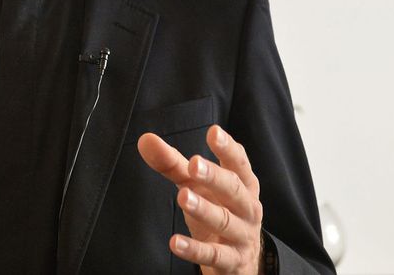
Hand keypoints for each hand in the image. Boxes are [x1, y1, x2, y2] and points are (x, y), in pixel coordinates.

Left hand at [137, 125, 262, 274]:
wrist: (240, 261)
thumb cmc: (218, 209)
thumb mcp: (197, 186)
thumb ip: (173, 164)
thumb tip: (146, 139)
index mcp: (243, 185)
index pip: (238, 164)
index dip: (228, 148)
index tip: (214, 131)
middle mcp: (247, 208)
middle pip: (233, 190)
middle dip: (214, 176)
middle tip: (193, 164)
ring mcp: (242, 236)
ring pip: (224, 221)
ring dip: (204, 209)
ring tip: (182, 196)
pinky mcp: (232, 261)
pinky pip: (214, 255)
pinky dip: (195, 249)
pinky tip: (175, 242)